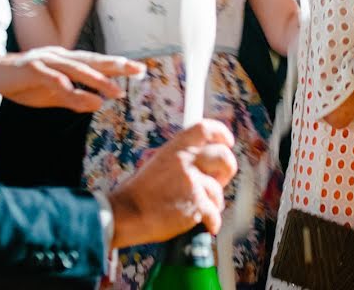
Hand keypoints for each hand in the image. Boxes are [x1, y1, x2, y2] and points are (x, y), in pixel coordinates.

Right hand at [0, 47, 145, 111]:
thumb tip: (97, 103)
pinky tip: (71, 88)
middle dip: (117, 66)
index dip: (120, 66)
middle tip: (138, 70)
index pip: (98, 63)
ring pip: (75, 68)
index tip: (142, 70)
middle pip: (93, 60)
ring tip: (114, 90)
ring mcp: (46, 60)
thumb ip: (73, 98)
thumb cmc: (25, 83)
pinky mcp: (30, 68)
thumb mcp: (53, 95)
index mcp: (69, 61)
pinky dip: (61, 82)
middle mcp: (61, 57)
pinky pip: (48, 76)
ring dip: (95, 79)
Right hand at [108, 119, 237, 247]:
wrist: (125, 215)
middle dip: (227, 169)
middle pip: (223, 156)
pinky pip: (214, 213)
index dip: (221, 133)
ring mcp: (191, 181)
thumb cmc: (140, 194)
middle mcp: (185, 160)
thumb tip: (208, 163)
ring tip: (197, 208)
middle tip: (219, 180)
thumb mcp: (159, 163)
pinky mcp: (195, 204)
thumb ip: (183, 159)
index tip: (227, 142)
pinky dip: (212, 222)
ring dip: (213, 202)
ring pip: (217, 190)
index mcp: (175, 147)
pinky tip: (206, 225)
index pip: (205, 129)